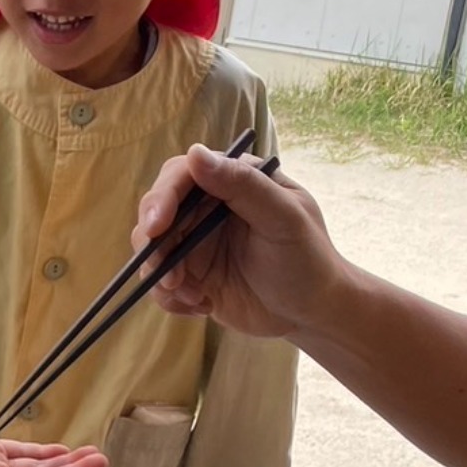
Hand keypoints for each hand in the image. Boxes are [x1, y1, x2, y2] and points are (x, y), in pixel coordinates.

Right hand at [132, 146, 344, 340]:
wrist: (313, 313)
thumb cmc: (307, 259)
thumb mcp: (282, 218)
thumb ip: (242, 185)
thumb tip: (195, 154)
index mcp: (232, 182)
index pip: (182, 175)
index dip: (162, 197)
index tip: (156, 227)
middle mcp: (208, 208)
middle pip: (158, 211)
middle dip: (153, 243)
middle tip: (163, 272)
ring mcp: (196, 243)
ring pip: (153, 249)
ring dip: (160, 274)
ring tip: (192, 296)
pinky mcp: (192, 276)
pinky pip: (162, 283)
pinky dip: (170, 299)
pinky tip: (200, 306)